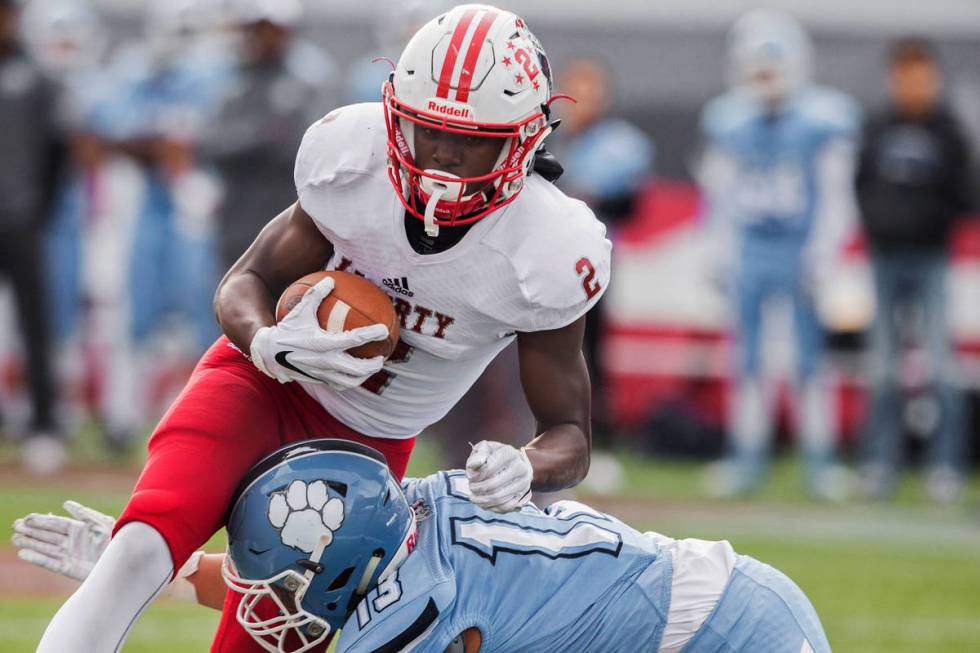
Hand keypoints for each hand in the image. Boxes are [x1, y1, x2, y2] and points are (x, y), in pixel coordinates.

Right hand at [11, 501, 114, 580]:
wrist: (126, 560)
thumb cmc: (117, 539)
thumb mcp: (102, 523)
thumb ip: (84, 514)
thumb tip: (64, 504)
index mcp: (80, 529)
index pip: (57, 523)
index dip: (42, 520)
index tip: (26, 518)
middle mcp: (73, 542)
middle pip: (48, 535)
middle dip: (32, 531)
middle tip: (15, 526)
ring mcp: (70, 555)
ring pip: (46, 548)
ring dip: (31, 543)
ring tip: (15, 538)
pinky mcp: (70, 569)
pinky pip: (50, 563)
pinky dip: (37, 558)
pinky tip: (23, 554)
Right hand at [250, 276, 388, 389]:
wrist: (268, 353)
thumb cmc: (286, 328)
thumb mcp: (300, 309)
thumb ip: (317, 294)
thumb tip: (331, 279)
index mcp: (324, 343)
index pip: (355, 339)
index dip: (372, 334)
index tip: (384, 330)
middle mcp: (325, 361)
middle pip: (358, 368)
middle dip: (373, 364)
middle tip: (382, 356)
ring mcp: (322, 373)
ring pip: (350, 381)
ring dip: (364, 376)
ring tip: (371, 368)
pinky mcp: (318, 380)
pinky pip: (339, 384)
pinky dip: (350, 381)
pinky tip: (354, 374)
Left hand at [465, 441, 532, 512]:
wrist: (512, 462)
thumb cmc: (493, 455)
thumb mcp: (484, 448)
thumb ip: (478, 454)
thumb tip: (474, 464)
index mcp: (509, 453)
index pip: (489, 468)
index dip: (477, 476)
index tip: (471, 477)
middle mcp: (520, 467)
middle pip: (494, 485)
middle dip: (478, 489)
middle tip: (471, 488)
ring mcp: (524, 482)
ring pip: (499, 498)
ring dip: (482, 500)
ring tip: (475, 497)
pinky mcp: (523, 495)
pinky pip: (506, 507)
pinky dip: (492, 508)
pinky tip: (484, 503)